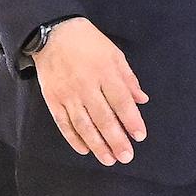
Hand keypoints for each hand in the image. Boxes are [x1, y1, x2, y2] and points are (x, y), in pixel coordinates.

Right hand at [31, 18, 148, 165]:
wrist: (55, 36)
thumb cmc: (91, 44)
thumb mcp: (115, 55)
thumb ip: (129, 79)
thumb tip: (142, 100)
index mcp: (106, 73)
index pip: (121, 101)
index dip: (131, 120)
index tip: (140, 136)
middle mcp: (87, 86)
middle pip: (103, 118)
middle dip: (116, 139)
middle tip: (126, 156)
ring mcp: (68, 95)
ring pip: (84, 125)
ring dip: (97, 144)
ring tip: (109, 159)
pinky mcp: (53, 100)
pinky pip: (64, 123)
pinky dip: (74, 138)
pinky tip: (85, 150)